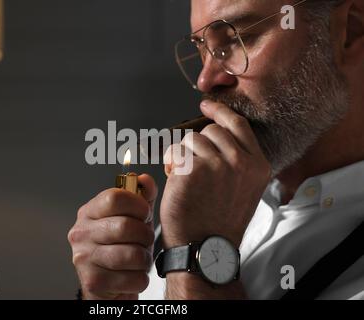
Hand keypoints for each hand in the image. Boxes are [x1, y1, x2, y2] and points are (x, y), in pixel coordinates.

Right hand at [68, 174, 157, 299]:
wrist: (109, 286)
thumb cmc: (122, 247)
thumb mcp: (134, 218)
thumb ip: (142, 197)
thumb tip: (145, 180)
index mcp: (89, 212)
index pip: (114, 197)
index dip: (138, 204)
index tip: (144, 213)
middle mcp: (81, 233)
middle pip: (125, 226)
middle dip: (145, 235)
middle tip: (144, 240)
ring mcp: (83, 258)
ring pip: (132, 254)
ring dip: (144, 259)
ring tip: (139, 259)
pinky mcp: (93, 282)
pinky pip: (133, 278)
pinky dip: (140, 278)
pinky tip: (131, 275)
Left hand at [160, 101, 271, 249]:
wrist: (206, 248)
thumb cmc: (219, 221)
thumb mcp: (244, 188)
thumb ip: (238, 160)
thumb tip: (216, 133)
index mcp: (258, 165)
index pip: (238, 124)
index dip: (219, 112)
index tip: (207, 105)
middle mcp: (241, 162)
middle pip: (211, 131)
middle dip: (198, 146)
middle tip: (195, 169)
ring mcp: (217, 165)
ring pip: (191, 140)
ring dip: (183, 156)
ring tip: (187, 180)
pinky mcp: (192, 171)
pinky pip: (175, 152)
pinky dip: (171, 164)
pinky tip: (176, 181)